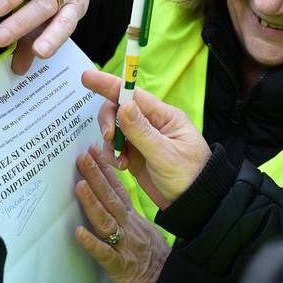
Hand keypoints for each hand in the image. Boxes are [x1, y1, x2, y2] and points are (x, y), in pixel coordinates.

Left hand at [75, 146, 169, 282]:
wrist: (167, 279)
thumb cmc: (152, 255)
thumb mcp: (142, 226)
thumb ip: (125, 211)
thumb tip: (111, 192)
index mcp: (131, 216)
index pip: (117, 188)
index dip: (105, 169)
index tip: (93, 151)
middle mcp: (127, 226)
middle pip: (110, 198)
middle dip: (96, 176)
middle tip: (83, 158)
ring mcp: (123, 245)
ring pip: (106, 221)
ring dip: (92, 203)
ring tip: (80, 186)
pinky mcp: (119, 266)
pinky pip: (104, 254)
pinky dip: (92, 243)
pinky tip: (79, 233)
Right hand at [81, 69, 210, 208]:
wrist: (194, 205)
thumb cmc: (189, 177)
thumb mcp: (165, 155)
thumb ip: (142, 132)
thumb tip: (123, 105)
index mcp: (164, 116)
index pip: (133, 94)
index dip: (109, 84)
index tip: (87, 78)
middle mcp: (152, 123)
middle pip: (119, 109)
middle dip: (109, 121)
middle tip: (109, 138)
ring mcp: (142, 138)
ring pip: (115, 128)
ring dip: (111, 142)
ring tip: (121, 162)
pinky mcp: (135, 154)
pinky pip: (115, 147)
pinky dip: (113, 155)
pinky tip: (122, 167)